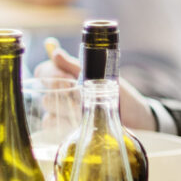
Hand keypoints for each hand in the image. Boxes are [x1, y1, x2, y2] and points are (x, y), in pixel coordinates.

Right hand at [40, 37, 157, 130]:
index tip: (67, 79)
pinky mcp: (65, 127)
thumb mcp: (104, 77)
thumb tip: (55, 53)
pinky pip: (49, 124)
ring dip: (64, 108)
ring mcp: (63, 109)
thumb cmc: (122, 94)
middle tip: (79, 96)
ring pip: (47, 107)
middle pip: (44, 89)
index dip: (50, 73)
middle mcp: (62, 91)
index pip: (44, 70)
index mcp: (69, 75)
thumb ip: (78, 66)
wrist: (137, 118)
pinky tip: (74, 122)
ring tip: (83, 109)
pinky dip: (59, 123)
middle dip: (61, 92)